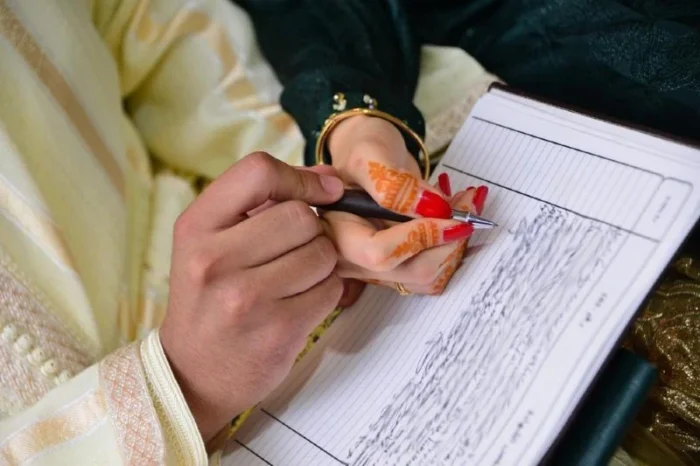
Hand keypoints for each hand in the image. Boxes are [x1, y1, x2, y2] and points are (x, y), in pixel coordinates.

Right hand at [160, 153, 344, 441]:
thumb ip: (260, 204)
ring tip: (297, 277)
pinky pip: (330, 289)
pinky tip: (301, 301)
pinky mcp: (278, 330)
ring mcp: (246, 298)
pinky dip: (326, 292)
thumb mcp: (210, 242)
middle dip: (312, 230)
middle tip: (298, 249)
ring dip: (322, 262)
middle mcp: (214, 260)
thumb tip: (328, 180)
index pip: (258, 171)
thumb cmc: (209, 298)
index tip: (322, 193)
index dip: (300, 178)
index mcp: (195, 227)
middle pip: (301, 216)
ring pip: (322, 253)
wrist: (193, 371)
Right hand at [324, 115, 487, 294]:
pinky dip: (456, 245)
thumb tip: (435, 209)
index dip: (420, 237)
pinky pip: (435, 271)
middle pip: (411, 272)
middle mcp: (356, 260)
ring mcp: (380, 268)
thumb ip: (396, 184)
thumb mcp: (371, 155)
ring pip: (429, 276)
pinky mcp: (402, 265)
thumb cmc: (362, 150)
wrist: (368, 156)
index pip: (379, 254)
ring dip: (459, 243)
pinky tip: (457, 212)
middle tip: (469, 202)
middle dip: (450, 241)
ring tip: (465, 201)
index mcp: (338, 235)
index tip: (451, 213)